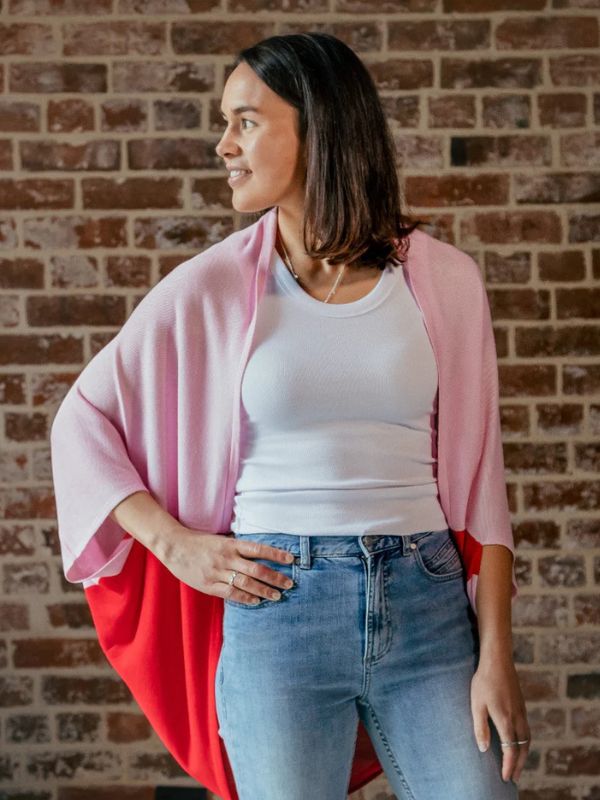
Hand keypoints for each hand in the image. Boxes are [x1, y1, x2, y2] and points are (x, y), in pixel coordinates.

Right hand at [160, 529, 294, 604]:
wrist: (174, 547)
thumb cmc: (199, 542)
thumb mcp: (220, 539)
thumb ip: (237, 547)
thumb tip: (258, 553)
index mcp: (231, 544)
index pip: (258, 549)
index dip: (276, 554)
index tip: (291, 559)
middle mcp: (227, 558)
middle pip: (256, 569)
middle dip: (275, 577)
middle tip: (289, 583)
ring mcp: (217, 572)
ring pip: (246, 583)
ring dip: (263, 590)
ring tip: (277, 595)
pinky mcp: (208, 585)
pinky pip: (230, 593)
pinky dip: (245, 598)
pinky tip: (256, 602)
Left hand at [470, 652, 530, 783]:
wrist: (498, 660)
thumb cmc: (484, 681)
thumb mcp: (476, 704)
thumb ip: (480, 728)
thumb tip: (484, 749)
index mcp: (506, 720)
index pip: (510, 750)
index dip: (508, 765)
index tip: (506, 777)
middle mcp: (517, 718)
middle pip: (522, 748)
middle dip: (518, 765)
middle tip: (513, 778)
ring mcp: (522, 711)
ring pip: (527, 739)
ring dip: (523, 755)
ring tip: (517, 764)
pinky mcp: (522, 705)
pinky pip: (527, 729)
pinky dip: (525, 742)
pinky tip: (518, 742)